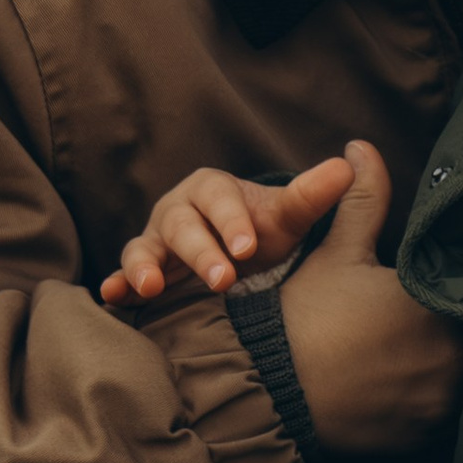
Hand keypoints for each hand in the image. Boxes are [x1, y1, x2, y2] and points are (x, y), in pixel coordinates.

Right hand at [101, 153, 355, 304]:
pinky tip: (112, 298)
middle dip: (200, 252)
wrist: (234, 258)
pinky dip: (116, 285)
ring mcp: (155, 241)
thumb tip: (350, 164)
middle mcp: (177, 211)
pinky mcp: (141, 271)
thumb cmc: (259, 234)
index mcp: (212, 190)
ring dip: (144, 266)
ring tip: (150, 288)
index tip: (249, 246)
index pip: (219, 200)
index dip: (231, 220)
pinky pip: (123, 276)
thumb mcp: (287, 218)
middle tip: (223, 279)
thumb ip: (313, 194)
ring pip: (144, 248)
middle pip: (181, 226)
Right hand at [271, 139, 462, 454]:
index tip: (456, 284)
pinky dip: (438, 399)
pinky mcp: (426, 436)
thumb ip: (363, 199)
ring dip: (457, 364)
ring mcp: (443, 401)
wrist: (269, 390)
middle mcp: (455, 356)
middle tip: (443, 316)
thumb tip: (362, 147)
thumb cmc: (307, 315)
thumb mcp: (338, 250)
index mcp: (440, 304)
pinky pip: (449, 413)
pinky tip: (412, 385)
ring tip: (428, 352)